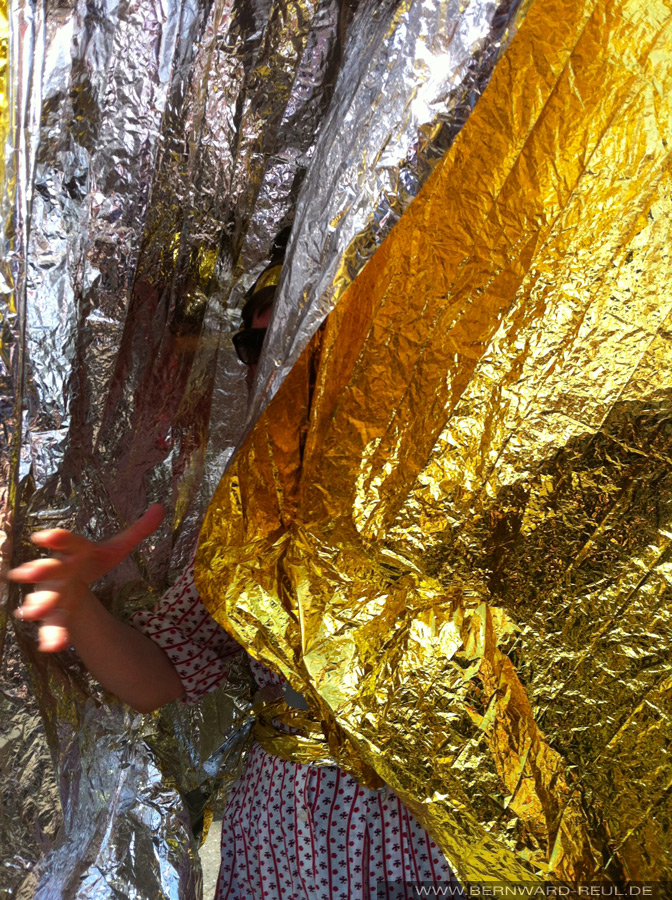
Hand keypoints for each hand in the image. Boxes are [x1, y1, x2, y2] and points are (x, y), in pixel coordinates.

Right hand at [8, 505, 164, 651]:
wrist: (72, 583)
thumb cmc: (89, 562)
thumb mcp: (114, 549)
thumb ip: (137, 531)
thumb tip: (160, 508)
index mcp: (74, 552)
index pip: (68, 543)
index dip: (57, 539)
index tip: (43, 537)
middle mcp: (59, 571)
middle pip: (49, 570)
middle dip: (39, 571)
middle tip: (29, 573)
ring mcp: (54, 593)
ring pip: (45, 600)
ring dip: (39, 605)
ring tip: (34, 612)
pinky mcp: (56, 614)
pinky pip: (52, 625)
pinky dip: (52, 635)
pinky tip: (51, 646)